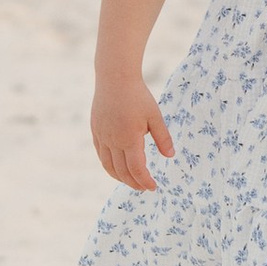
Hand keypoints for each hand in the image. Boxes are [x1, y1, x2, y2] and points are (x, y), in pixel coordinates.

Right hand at [92, 76, 174, 190]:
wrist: (115, 78)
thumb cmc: (138, 96)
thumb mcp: (155, 116)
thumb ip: (163, 138)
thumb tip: (170, 156)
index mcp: (129, 139)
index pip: (137, 169)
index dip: (145, 181)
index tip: (153, 187)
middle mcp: (113, 141)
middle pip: (122, 172)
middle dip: (134, 182)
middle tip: (144, 187)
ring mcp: (102, 137)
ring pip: (108, 166)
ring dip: (119, 177)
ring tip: (131, 181)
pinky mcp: (96, 131)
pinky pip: (101, 155)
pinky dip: (108, 166)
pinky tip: (116, 167)